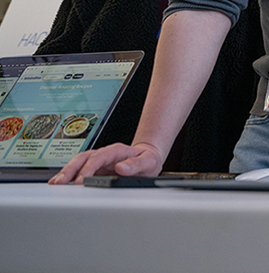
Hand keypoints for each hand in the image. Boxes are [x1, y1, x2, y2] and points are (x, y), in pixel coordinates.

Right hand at [48, 143, 163, 184]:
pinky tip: (60, 183)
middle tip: (60, 183)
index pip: (98, 158)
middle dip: (70, 170)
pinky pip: (79, 170)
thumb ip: (136, 164)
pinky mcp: (95, 168)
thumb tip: (121, 168)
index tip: (81, 181)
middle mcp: (104, 154)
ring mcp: (98, 161)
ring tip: (55, 184)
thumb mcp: (148, 161)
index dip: (88, 169)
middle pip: (83, 158)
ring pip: (78, 163)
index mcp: (116, 150)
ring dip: (66, 172)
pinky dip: (69, 176)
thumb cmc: (147, 159)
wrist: (148, 158)